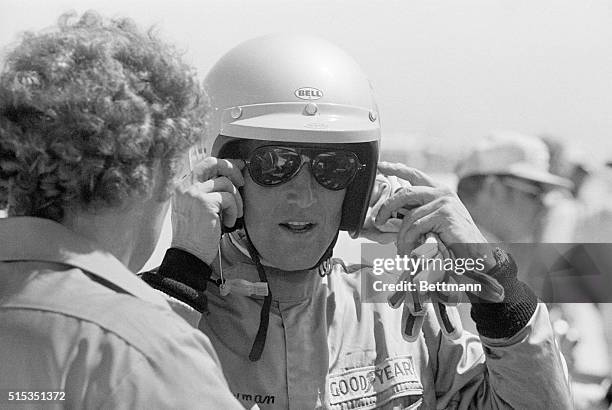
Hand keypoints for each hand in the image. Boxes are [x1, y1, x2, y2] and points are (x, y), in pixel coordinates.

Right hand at [171, 157, 244, 263]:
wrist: (188, 254)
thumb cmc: (196, 235)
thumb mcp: (198, 207)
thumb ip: (209, 191)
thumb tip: (231, 177)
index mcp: (182, 186)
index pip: (205, 164)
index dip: (225, 164)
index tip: (239, 167)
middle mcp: (185, 186)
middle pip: (214, 163)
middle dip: (233, 169)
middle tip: (242, 183)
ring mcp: (194, 193)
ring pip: (226, 183)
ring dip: (236, 200)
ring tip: (234, 215)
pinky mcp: (205, 202)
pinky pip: (228, 198)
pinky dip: (234, 211)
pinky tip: (229, 223)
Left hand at [375, 161, 495, 270]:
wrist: (476, 254)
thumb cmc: (454, 241)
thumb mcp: (433, 222)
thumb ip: (417, 213)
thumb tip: (392, 214)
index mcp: (439, 191)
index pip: (415, 175)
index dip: (397, 169)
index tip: (382, 165)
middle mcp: (442, 192)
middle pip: (405, 193)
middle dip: (387, 207)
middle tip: (379, 221)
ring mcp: (444, 201)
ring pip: (409, 215)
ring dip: (402, 236)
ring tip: (402, 249)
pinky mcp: (445, 214)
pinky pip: (416, 226)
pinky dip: (409, 241)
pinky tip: (410, 250)